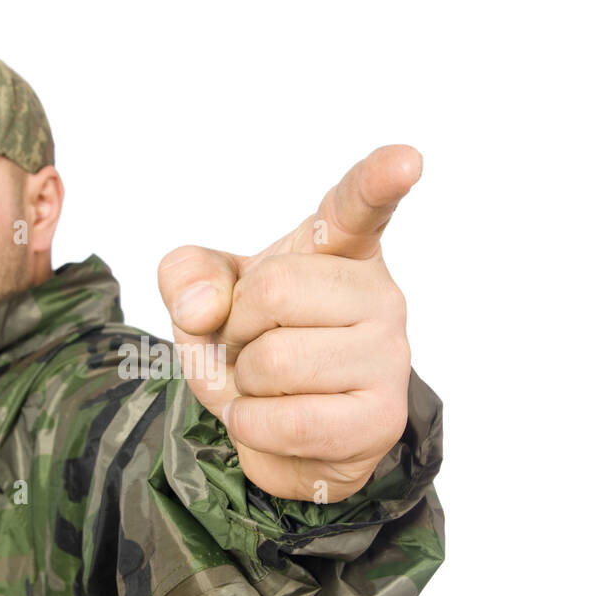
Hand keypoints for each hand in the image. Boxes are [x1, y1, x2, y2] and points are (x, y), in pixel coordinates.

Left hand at [157, 145, 420, 503]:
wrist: (281, 437)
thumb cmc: (252, 350)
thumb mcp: (204, 301)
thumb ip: (187, 276)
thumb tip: (204, 308)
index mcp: (339, 248)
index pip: (359, 205)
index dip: (380, 179)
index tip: (408, 159)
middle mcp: (378, 294)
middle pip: (274, 290)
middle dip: (235, 328)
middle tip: (249, 346)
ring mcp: (389, 356)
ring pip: (276, 362)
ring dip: (244, 384)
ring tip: (265, 386)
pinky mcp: (382, 417)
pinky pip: (291, 422)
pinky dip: (252, 426)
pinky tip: (268, 421)